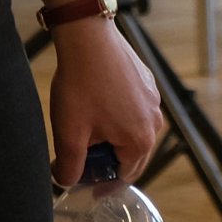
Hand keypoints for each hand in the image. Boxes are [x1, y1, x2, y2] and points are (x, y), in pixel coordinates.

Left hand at [46, 17, 161, 187]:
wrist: (87, 37)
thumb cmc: (80, 84)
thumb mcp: (69, 134)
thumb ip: (70, 167)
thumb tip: (67, 182)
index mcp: (140, 141)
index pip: (125, 177)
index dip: (103, 184)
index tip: (85, 184)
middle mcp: (154, 122)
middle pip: (132, 156)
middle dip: (108, 162)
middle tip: (83, 161)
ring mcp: (153, 100)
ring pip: (134, 131)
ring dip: (113, 138)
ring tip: (87, 132)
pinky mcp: (146, 81)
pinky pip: (135, 110)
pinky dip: (118, 116)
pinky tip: (96, 107)